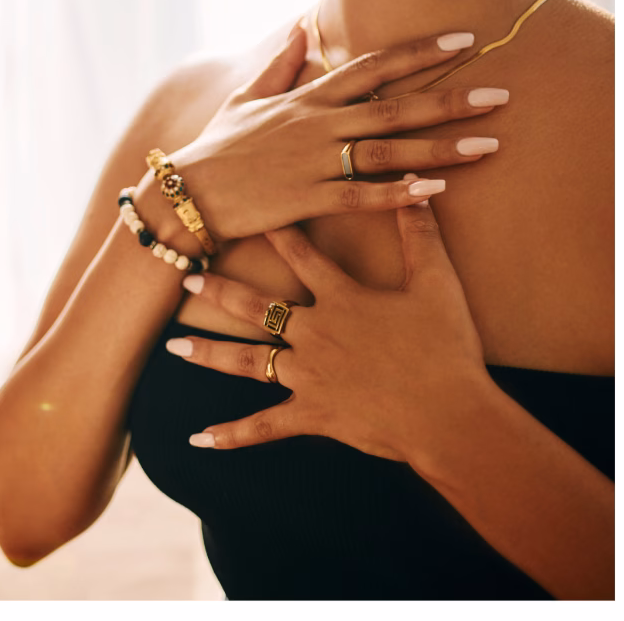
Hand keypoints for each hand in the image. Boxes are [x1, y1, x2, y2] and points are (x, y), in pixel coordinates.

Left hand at [165, 177, 494, 466]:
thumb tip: (416, 186)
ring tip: (173, 346)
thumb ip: (420, 233)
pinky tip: (201, 439)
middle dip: (219, 290)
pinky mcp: (313, 416)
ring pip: (247, 361)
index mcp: (341, 299)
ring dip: (209, 353)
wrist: (449, 415)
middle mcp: (315, 333)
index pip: (301, 255)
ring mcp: (308, 377)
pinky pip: (264, 426)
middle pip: (256, 307)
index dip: (275, 232)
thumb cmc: (446, 347)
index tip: (247, 213)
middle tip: (186, 279)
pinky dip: (232, 435)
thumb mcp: (436, 282)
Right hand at [171, 22, 506, 240]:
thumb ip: (280, 63)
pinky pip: (361, 196)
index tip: (463, 39)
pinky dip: (399, 194)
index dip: (420, 51)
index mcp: (309, 97)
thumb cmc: (219, 146)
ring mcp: (314, 161)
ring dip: (440, 147)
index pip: (373, 65)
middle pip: (395, 106)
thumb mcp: (247, 96)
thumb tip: (302, 28)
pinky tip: (436, 191)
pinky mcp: (307, 199)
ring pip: (389, 150)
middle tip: (500, 95)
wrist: (186, 193)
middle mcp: (318, 123)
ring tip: (488, 144)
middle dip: (450, 98)